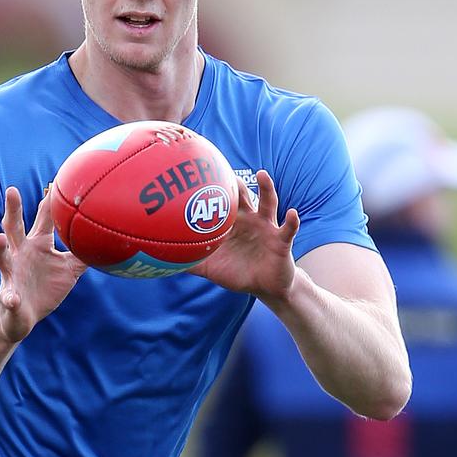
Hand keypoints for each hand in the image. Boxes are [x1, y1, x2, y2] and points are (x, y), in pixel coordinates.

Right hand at [0, 187, 86, 341]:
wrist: (22, 317)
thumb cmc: (45, 288)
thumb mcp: (68, 270)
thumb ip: (84, 255)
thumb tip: (109, 243)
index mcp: (37, 244)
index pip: (43, 219)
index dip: (49, 202)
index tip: (54, 183)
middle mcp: (20, 253)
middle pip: (14, 227)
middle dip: (13, 209)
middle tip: (12, 190)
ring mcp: (11, 273)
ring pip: (1, 257)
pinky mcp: (8, 296)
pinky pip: (8, 297)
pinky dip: (10, 297)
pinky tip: (12, 298)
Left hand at [190, 170, 299, 301]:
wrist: (266, 287)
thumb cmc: (239, 273)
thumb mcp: (213, 269)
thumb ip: (192, 263)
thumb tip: (164, 262)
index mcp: (233, 224)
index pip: (222, 202)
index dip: (212, 189)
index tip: (199, 174)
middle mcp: (250, 220)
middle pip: (243, 196)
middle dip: (234, 183)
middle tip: (224, 169)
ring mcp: (267, 227)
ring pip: (268, 203)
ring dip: (266, 188)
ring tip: (262, 174)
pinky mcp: (282, 240)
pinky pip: (288, 229)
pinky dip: (292, 221)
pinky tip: (292, 213)